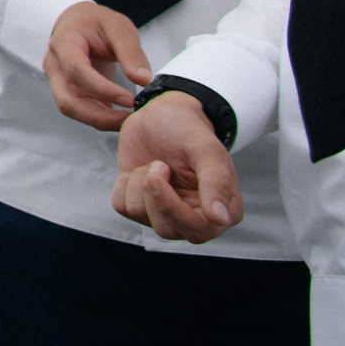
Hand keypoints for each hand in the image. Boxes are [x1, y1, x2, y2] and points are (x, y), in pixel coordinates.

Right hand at [44, 2, 153, 130]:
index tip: (130, 99)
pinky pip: (80, 111)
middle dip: (100, 116)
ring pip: (72, 110)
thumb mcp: (118, 28)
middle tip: (130, 119)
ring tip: (129, 120)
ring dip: (101, 121)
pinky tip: (121, 117)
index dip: (102, 89)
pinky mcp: (68, 91)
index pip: (76, 71)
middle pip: (68, 100)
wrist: (79, 23)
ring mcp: (58, 81)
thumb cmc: (96, 22)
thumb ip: (131, 53)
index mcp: (63, 43)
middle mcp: (54, 65)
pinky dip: (101, 118)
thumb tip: (145, 80)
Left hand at [113, 91, 242, 242]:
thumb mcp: (206, 150)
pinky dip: (125, 184)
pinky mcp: (141, 205)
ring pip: (139, 215)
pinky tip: (141, 170)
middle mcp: (196, 219)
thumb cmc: (189, 130)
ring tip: (156, 163)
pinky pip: (121, 206)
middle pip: (165, 229)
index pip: (198, 230)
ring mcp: (167, 213)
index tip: (159, 173)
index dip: (172, 207)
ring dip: (140, 182)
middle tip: (159, 163)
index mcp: (223, 211)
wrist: (161, 114)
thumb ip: (217, 183)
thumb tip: (220, 219)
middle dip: (153, 193)